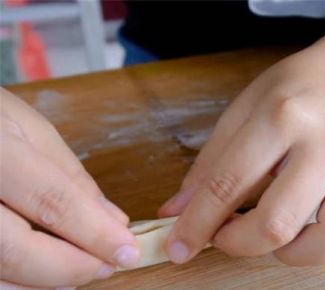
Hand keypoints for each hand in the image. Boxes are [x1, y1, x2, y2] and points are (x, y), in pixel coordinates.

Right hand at [0, 88, 139, 288]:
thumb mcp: (31, 130)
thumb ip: (71, 177)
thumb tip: (113, 221)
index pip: (52, 201)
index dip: (95, 233)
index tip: (127, 250)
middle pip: (15, 250)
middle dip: (70, 266)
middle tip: (106, 265)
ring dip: (44, 281)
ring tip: (79, 271)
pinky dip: (15, 283)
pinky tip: (42, 275)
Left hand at [159, 47, 324, 265]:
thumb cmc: (290, 90)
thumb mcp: (239, 112)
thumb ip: (208, 165)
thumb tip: (176, 214)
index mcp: (280, 117)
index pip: (228, 184)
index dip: (196, 224)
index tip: (178, 248)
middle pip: (280, 221)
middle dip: (239, 243)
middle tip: (228, 235)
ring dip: (299, 252)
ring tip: (281, 237)